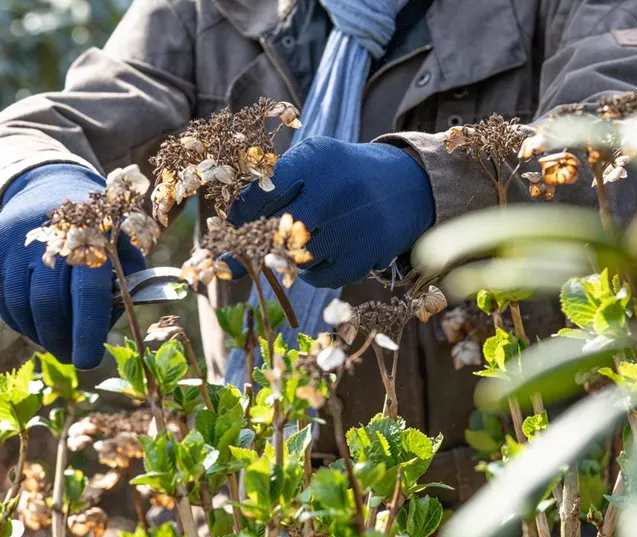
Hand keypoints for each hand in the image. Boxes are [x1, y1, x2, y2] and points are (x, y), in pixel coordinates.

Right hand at [0, 164, 144, 367]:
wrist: (49, 185)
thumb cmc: (99, 229)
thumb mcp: (124, 247)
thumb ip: (125, 287)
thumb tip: (104, 328)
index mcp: (91, 236)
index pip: (87, 291)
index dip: (87, 330)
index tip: (87, 361)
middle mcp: (49, 236)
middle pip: (48, 304)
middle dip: (59, 339)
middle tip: (71, 356)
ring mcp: (15, 241)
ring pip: (19, 306)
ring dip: (36, 334)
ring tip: (53, 340)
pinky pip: (1, 299)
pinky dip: (16, 320)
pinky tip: (33, 323)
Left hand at [226, 137, 433, 288]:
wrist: (407, 186)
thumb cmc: (342, 175)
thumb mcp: (312, 161)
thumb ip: (271, 185)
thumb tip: (228, 228)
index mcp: (316, 158)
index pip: (262, 192)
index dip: (239, 216)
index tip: (229, 229)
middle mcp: (336, 189)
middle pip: (275, 231)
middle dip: (252, 246)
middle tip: (240, 255)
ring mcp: (353, 224)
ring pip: (294, 257)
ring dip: (287, 256)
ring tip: (301, 240)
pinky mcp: (366, 254)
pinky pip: (318, 277)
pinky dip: (312, 271)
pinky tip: (323, 252)